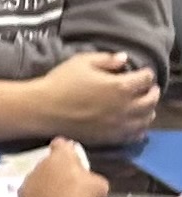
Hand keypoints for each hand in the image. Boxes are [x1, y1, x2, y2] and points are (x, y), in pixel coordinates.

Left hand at [19, 138, 107, 196]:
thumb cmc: (84, 196)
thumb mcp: (99, 184)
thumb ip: (90, 176)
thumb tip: (89, 181)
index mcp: (62, 154)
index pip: (61, 144)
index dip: (66, 151)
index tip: (71, 159)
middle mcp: (43, 161)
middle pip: (49, 164)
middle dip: (57, 172)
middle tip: (69, 187)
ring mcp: (30, 176)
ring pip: (38, 179)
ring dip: (46, 186)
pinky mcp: (23, 192)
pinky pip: (30, 193)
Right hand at [34, 52, 158, 144]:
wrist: (45, 109)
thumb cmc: (61, 82)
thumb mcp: (81, 61)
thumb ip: (106, 59)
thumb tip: (123, 59)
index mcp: (120, 86)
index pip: (145, 78)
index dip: (146, 73)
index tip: (142, 71)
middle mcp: (126, 107)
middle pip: (151, 100)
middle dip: (151, 91)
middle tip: (146, 87)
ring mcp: (121, 125)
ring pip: (147, 118)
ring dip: (148, 109)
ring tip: (142, 104)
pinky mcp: (113, 137)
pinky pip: (136, 134)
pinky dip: (140, 126)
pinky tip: (133, 121)